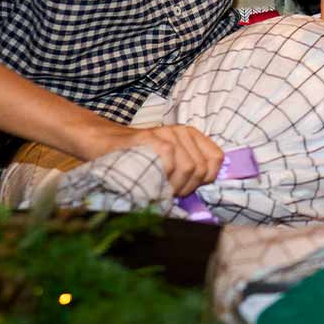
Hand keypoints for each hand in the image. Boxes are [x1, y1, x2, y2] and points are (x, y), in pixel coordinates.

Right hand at [88, 121, 223, 197]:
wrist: (107, 145)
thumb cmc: (141, 159)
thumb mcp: (171, 161)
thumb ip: (190, 169)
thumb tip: (207, 187)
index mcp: (192, 135)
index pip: (216, 159)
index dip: (206, 179)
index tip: (189, 187)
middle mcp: (182, 131)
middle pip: (200, 168)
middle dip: (187, 187)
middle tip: (169, 191)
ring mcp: (166, 132)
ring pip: (188, 167)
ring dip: (174, 185)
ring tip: (160, 188)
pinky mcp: (150, 137)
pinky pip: (169, 160)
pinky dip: (162, 177)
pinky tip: (152, 181)